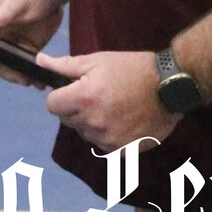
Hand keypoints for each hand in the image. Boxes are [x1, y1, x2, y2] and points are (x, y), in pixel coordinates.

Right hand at [0, 0, 64, 84]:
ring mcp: (12, 43)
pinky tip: (41, 81)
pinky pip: (25, 66)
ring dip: (18, 76)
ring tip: (33, 81)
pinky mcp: (27, 49)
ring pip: (8, 66)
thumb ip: (8, 9)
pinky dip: (31, 74)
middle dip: (5, 71)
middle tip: (22, 78)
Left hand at [41, 50, 179, 151]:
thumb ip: (66, 65)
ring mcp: (108, 140)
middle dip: (77, 108)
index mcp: (83, 98)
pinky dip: (110, 134)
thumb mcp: (99, 60)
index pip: (52, 105)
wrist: (171, 85)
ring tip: (115, 106)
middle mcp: (93, 122)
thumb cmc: (133, 68)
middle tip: (100, 94)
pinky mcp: (123, 151)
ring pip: (86, 133)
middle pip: (68, 120)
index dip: (62, 95)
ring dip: (93, 122)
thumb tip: (39, 61)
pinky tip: (125, 119)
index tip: (76, 89)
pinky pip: (104, 145)